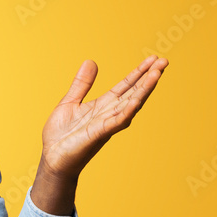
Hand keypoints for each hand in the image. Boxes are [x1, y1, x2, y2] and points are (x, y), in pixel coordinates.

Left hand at [31, 55, 167, 214]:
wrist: (52, 158)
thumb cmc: (60, 134)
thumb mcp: (70, 102)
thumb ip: (82, 84)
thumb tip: (91, 61)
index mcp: (103, 105)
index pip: (126, 86)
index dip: (139, 72)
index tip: (154, 59)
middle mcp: (109, 114)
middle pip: (134, 93)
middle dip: (148, 77)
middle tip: (164, 61)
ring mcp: (106, 124)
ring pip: (130, 105)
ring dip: (143, 90)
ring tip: (156, 74)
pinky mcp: (98, 134)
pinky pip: (116, 121)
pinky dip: (126, 111)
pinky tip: (136, 100)